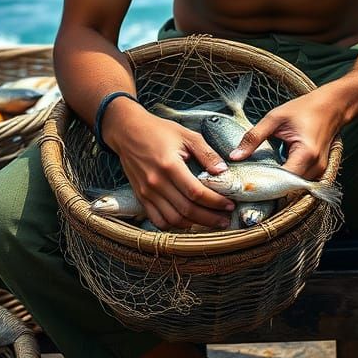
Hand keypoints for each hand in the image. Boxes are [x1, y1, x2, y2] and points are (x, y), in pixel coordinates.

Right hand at [103, 102, 236, 229]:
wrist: (127, 131)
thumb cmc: (158, 131)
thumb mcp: (186, 135)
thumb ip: (206, 153)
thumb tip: (223, 171)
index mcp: (170, 165)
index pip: (196, 192)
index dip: (215, 202)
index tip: (229, 204)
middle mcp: (156, 182)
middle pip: (187, 210)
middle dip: (210, 218)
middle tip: (225, 220)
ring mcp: (146, 192)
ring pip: (173, 220)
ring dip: (194, 225)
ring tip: (210, 223)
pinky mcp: (141, 197)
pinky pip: (157, 220)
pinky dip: (173, 226)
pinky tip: (187, 222)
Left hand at [228, 89, 342, 179]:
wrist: (332, 105)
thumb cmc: (305, 108)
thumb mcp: (275, 118)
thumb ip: (254, 137)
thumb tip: (234, 156)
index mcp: (306, 153)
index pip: (282, 182)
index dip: (263, 185)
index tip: (244, 185)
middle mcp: (316, 167)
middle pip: (288, 189)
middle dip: (268, 188)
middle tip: (246, 184)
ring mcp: (320, 171)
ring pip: (295, 189)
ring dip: (277, 186)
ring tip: (257, 180)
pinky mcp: (320, 171)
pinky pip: (300, 183)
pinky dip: (286, 181)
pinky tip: (272, 174)